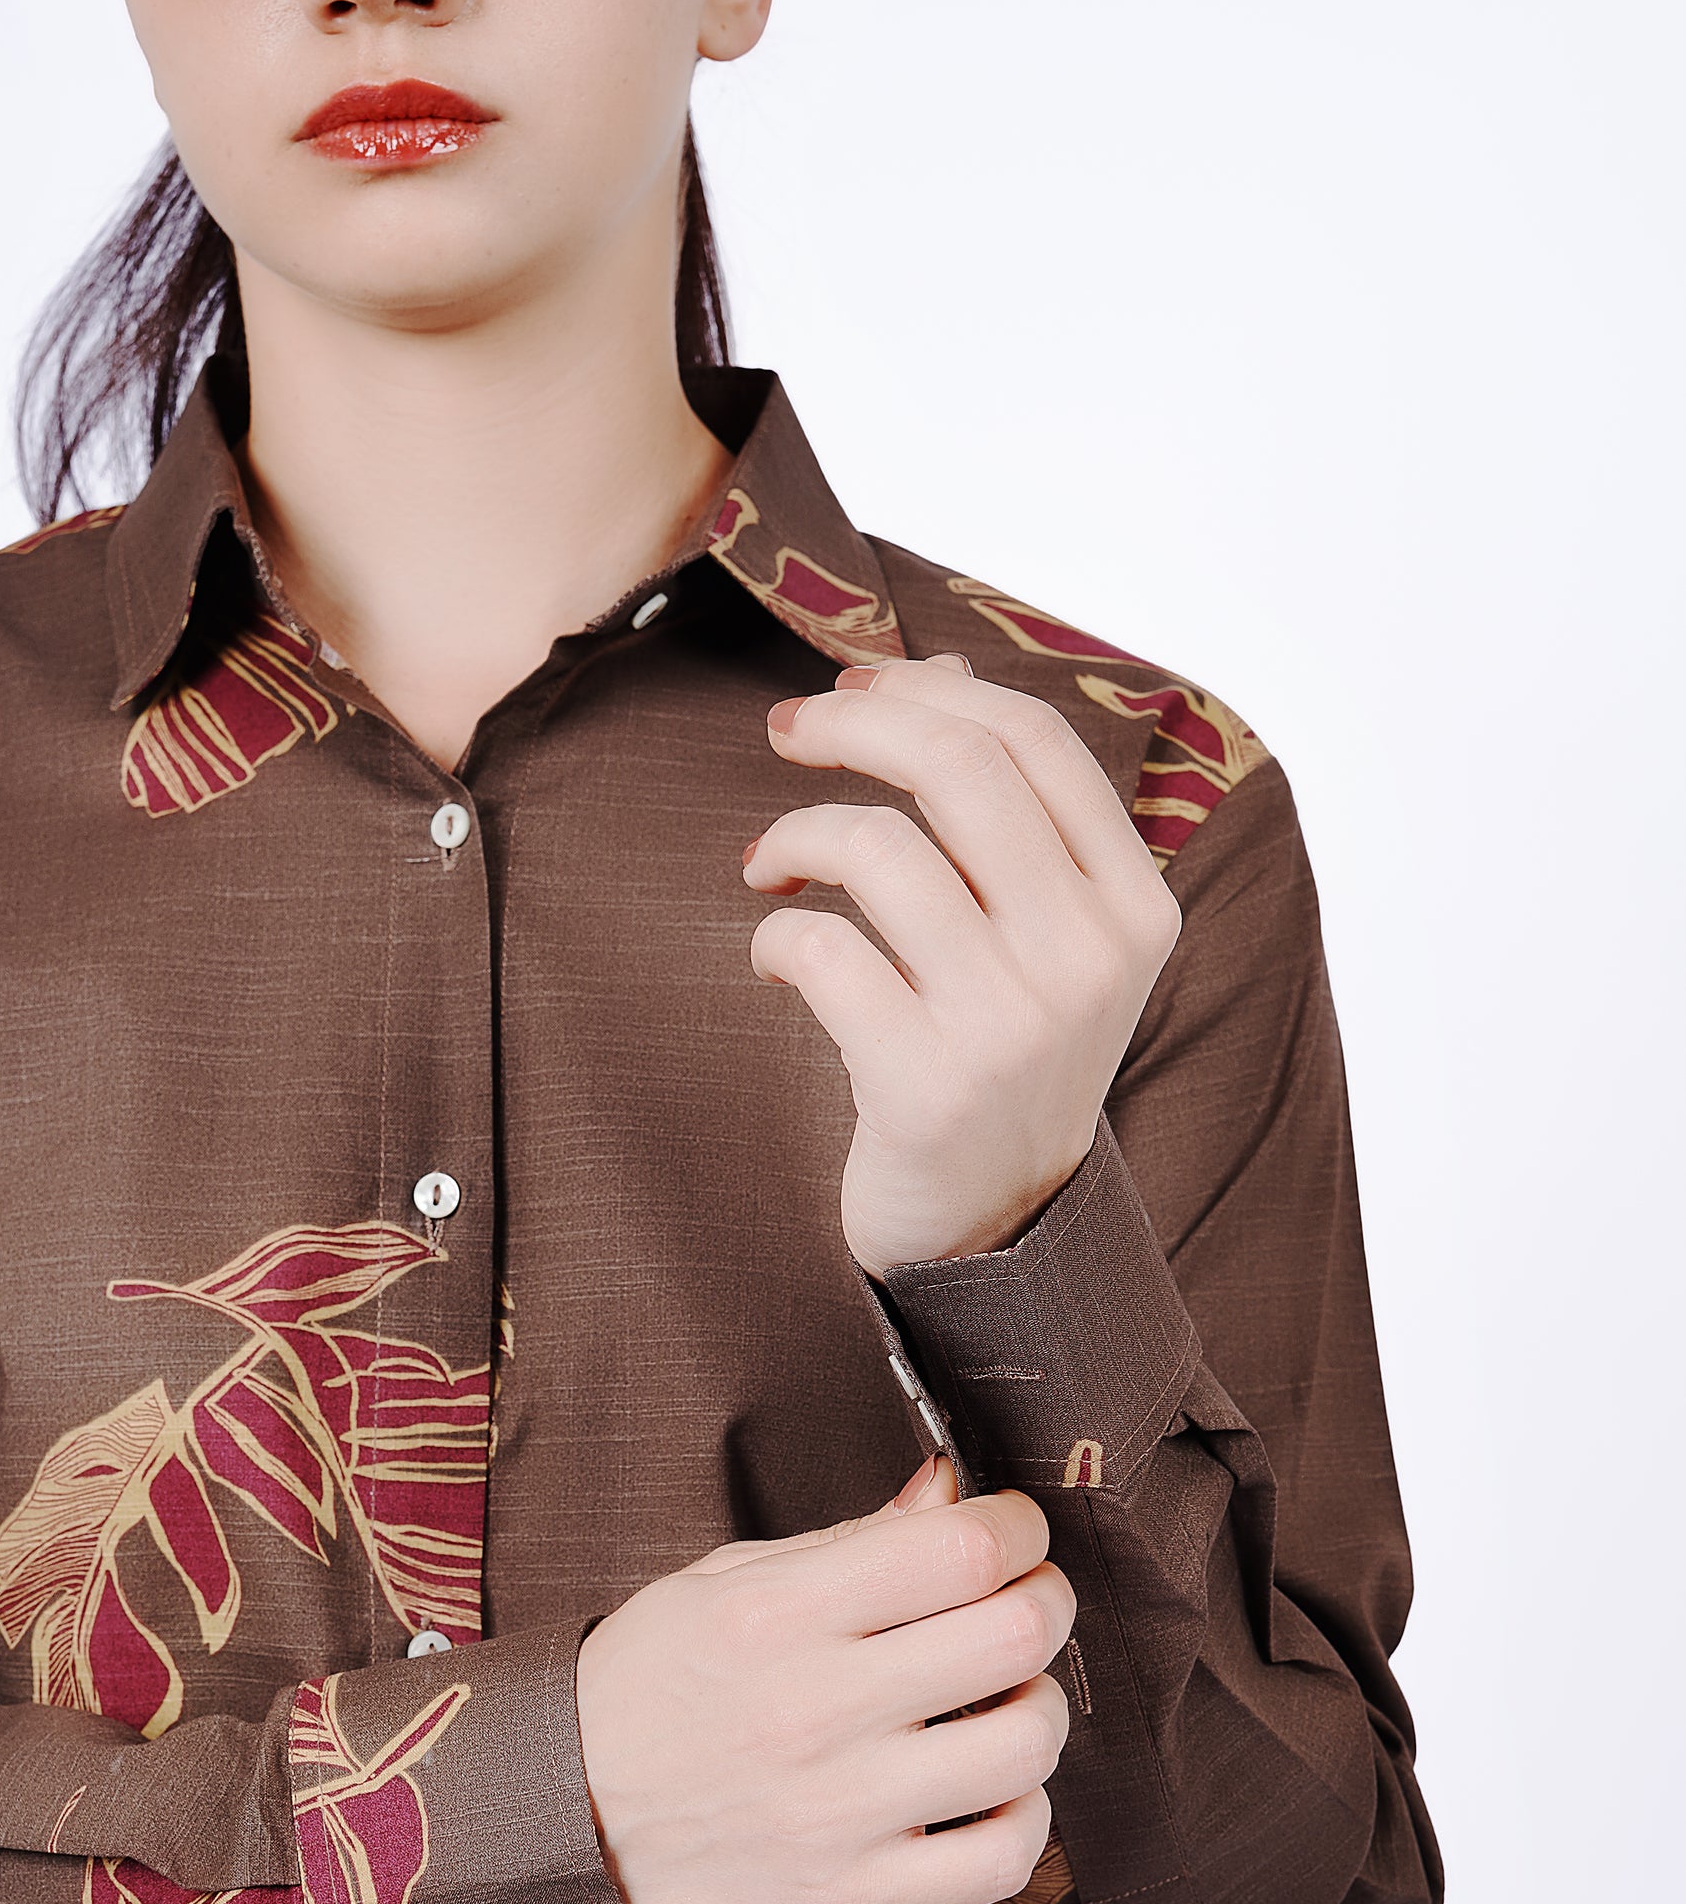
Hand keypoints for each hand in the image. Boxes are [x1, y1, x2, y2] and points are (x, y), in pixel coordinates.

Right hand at [574, 1456, 1074, 1903]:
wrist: (553, 1833)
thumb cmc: (643, 1695)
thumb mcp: (720, 1586)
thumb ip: (846, 1541)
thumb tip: (951, 1490)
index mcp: (778, 1615)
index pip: (960, 1549)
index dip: (1018, 1528)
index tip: (1014, 1534)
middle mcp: (813, 1709)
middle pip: (1014, 1633)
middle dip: (1046, 1603)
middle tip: (1026, 1606)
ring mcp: (836, 1812)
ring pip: (1025, 1744)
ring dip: (1039, 1710)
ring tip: (1003, 1703)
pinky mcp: (849, 1899)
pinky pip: (1001, 1858)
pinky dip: (1023, 1816)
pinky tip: (989, 1793)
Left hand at [744, 652, 1181, 1276]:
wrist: (995, 1231)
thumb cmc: (1000, 1057)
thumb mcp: (1043, 939)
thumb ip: (1011, 816)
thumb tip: (938, 672)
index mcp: (1133, 905)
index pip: (1035, 741)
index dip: (927, 692)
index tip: (850, 690)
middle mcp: (1086, 958)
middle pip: (959, 769)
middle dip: (850, 727)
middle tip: (785, 734)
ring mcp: (1011, 1025)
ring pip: (880, 850)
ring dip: (796, 834)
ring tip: (770, 866)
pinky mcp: (926, 1085)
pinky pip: (823, 951)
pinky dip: (775, 935)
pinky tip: (776, 960)